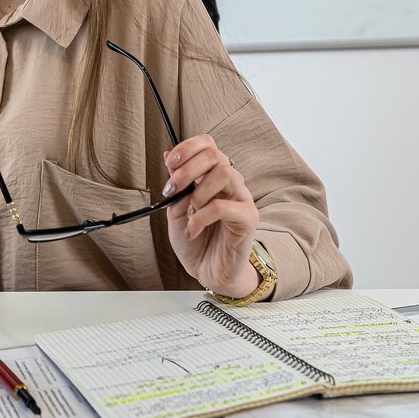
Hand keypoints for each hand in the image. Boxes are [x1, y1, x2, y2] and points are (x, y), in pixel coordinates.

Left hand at [162, 135, 260, 296]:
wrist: (208, 272)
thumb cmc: (195, 242)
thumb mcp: (176, 211)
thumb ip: (176, 186)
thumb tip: (170, 158)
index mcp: (213, 177)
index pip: (208, 145)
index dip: (188, 148)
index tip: (171, 163)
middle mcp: (231, 184)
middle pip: (215, 155)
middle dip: (188, 169)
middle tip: (172, 189)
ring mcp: (242, 199)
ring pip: (225, 173)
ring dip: (199, 191)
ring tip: (189, 211)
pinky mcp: (248, 218)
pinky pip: (223, 206)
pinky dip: (201, 217)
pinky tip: (193, 230)